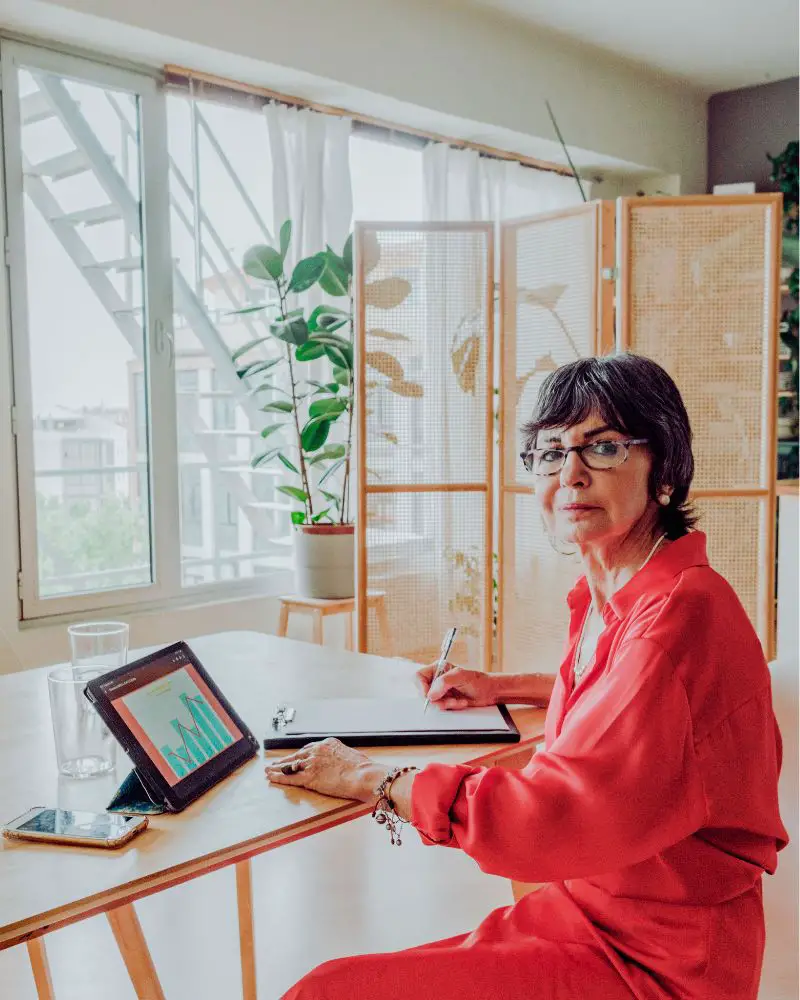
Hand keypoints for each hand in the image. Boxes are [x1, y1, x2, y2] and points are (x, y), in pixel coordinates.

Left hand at [265, 738, 382, 801]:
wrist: (363, 775)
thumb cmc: (363, 768)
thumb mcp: (351, 755)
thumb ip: (340, 756)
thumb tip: (340, 762)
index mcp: (327, 743)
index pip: (308, 749)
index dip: (298, 755)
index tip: (293, 758)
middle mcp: (317, 751)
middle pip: (296, 756)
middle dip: (285, 760)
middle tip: (275, 763)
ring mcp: (311, 764)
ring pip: (290, 765)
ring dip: (277, 768)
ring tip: (268, 770)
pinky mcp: (309, 777)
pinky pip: (290, 777)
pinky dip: (279, 777)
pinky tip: (272, 777)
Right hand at [415, 661, 497, 709]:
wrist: (489, 692)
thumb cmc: (478, 681)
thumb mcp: (461, 676)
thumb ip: (444, 682)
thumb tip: (430, 694)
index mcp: (438, 668)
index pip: (419, 676)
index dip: (421, 687)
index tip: (430, 695)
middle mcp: (437, 679)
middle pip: (424, 692)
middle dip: (437, 699)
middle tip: (449, 700)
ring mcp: (441, 691)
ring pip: (432, 702)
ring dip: (445, 704)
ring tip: (458, 701)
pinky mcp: (446, 700)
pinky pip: (440, 707)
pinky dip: (450, 707)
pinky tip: (460, 703)